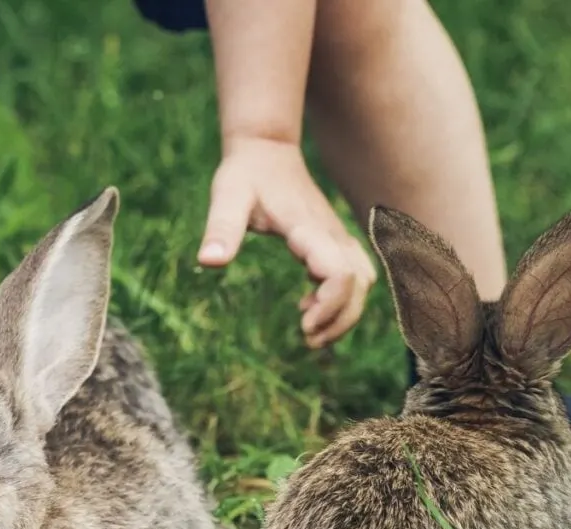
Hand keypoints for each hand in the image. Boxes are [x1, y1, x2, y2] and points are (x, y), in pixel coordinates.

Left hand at [199, 137, 375, 347]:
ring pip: (363, 282)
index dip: (330, 305)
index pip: (340, 274)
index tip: (302, 324)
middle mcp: (331, 234)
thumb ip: (221, 229)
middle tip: (307, 338)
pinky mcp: (333, 240)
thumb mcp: (227, 197)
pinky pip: (353, 275)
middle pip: (359, 285)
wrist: (266, 148)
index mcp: (308, 228)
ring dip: (344, 311)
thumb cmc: (245, 174)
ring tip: (309, 329)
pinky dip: (341, 297)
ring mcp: (336, 237)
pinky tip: (307, 305)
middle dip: (341, 318)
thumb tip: (207, 262)